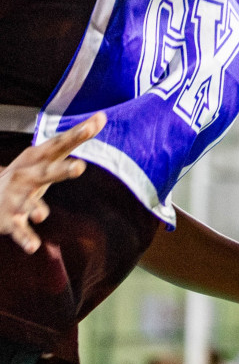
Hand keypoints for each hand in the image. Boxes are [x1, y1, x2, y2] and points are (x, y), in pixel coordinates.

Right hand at [0, 112, 104, 253]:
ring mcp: (16, 198)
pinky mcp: (10, 219)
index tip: (96, 123)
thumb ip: (74, 138)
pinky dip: (25, 238)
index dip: (77, 134)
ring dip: (35, 209)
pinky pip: (19, 230)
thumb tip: (102, 116)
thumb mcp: (48, 154)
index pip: (59, 144)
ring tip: (43, 215)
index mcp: (37, 158)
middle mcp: (26, 175)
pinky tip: (34, 246)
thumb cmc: (27, 171)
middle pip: (46, 172)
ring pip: (27, 204)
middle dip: (61, 170)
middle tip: (80, 167)